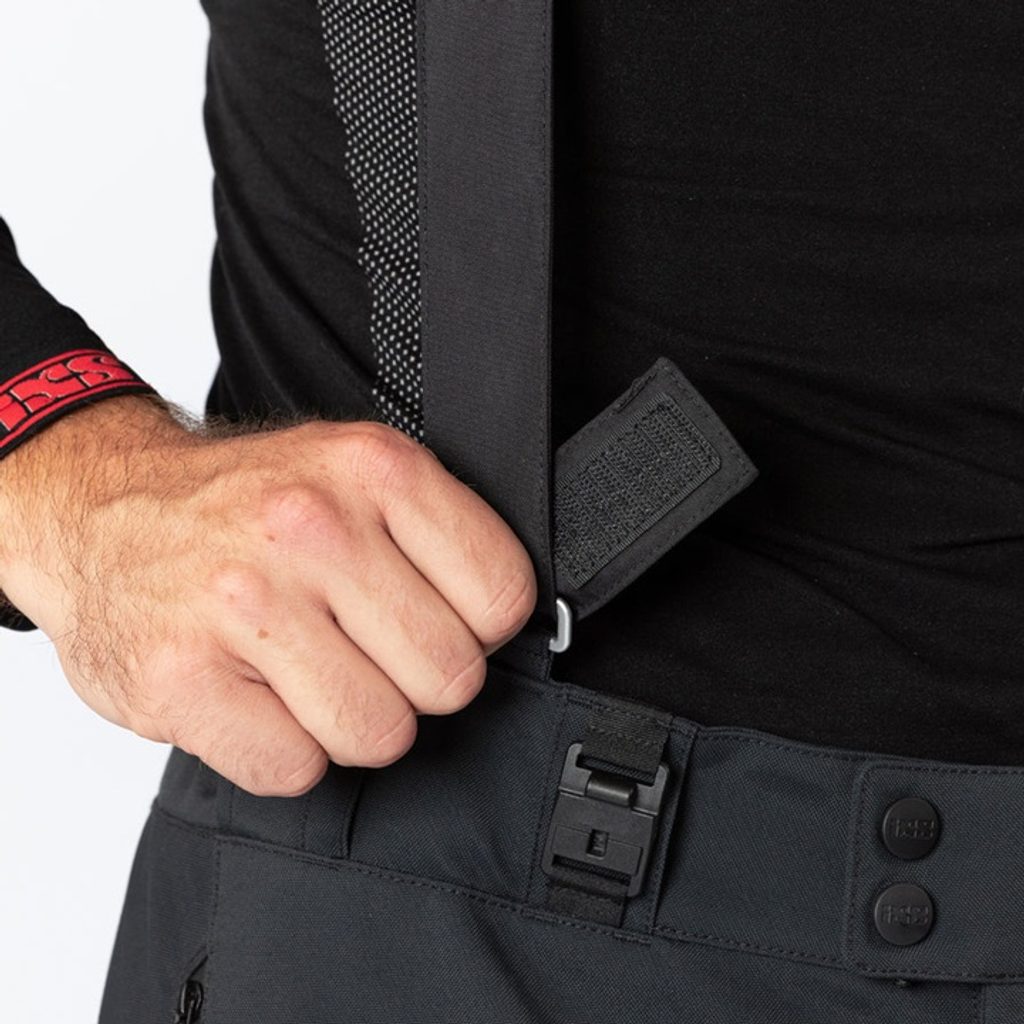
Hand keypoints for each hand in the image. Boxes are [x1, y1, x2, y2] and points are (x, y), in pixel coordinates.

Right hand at [0, 395, 536, 795]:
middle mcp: (310, 527)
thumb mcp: (352, 472)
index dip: (476, 627)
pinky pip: (294, 768)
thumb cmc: (243, 505)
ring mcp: (242, 603)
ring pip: (378, 732)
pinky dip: (283, 750)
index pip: (503, 598)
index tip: (432, 618)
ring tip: (306, 673)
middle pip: (449, 677)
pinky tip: (257, 698)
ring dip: (349, 720)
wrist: (104, 509)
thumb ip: (435, 532)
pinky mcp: (180, 678)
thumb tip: (509, 620)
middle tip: (363, 651)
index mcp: (374, 469)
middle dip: (414, 682)